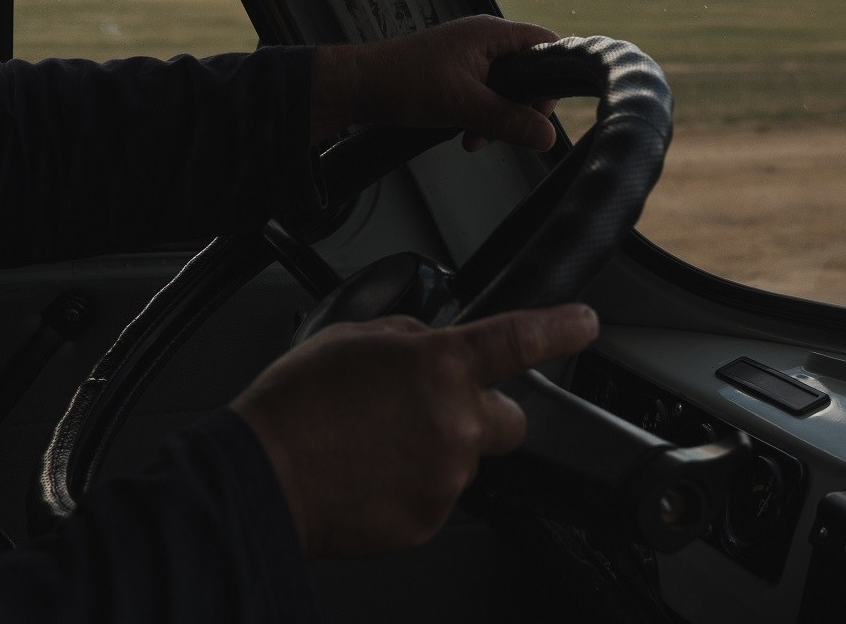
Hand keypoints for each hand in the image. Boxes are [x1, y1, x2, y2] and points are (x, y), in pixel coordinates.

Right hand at [232, 304, 600, 555]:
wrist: (262, 476)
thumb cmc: (295, 405)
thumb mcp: (351, 336)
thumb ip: (408, 337)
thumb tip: (427, 344)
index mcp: (439, 365)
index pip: (520, 339)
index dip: (560, 329)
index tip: (583, 324)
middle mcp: (455, 422)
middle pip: (508, 419)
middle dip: (481, 414)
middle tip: (431, 413)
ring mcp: (446, 477)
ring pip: (464, 460)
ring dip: (435, 452)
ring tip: (375, 446)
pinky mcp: (429, 521)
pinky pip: (436, 498)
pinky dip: (412, 488)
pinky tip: (371, 476)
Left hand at [310, 15, 558, 149]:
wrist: (359, 85)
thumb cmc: (405, 82)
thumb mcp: (463, 105)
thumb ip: (508, 119)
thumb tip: (548, 136)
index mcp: (491, 34)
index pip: (545, 44)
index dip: (553, 76)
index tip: (542, 110)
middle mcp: (484, 40)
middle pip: (527, 72)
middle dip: (519, 107)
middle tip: (506, 130)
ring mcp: (469, 56)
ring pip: (504, 89)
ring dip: (497, 117)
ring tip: (476, 138)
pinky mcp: (456, 73)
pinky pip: (484, 95)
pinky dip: (480, 116)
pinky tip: (465, 135)